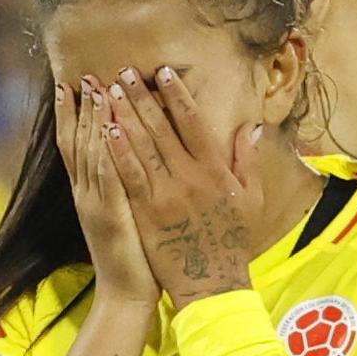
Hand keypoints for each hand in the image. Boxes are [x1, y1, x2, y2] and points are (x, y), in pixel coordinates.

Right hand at [57, 77, 157, 304]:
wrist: (126, 296)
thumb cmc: (134, 257)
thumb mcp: (123, 215)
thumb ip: (121, 185)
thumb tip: (126, 157)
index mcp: (89, 192)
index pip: (76, 144)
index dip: (73, 113)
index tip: (72, 82)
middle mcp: (86, 193)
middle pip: (78, 141)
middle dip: (81, 106)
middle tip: (82, 73)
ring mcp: (95, 204)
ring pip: (92, 152)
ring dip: (93, 119)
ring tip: (96, 87)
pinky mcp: (112, 216)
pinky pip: (108, 177)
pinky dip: (106, 151)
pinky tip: (108, 128)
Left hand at [101, 66, 263, 307]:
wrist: (212, 283)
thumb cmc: (232, 241)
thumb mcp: (250, 199)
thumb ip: (248, 161)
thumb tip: (251, 126)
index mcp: (215, 170)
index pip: (193, 122)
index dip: (177, 94)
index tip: (163, 72)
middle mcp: (189, 177)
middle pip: (161, 128)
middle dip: (142, 97)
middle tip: (124, 73)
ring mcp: (165, 194)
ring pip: (141, 146)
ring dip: (124, 116)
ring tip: (109, 91)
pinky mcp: (146, 212)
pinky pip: (129, 175)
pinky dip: (117, 151)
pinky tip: (105, 130)